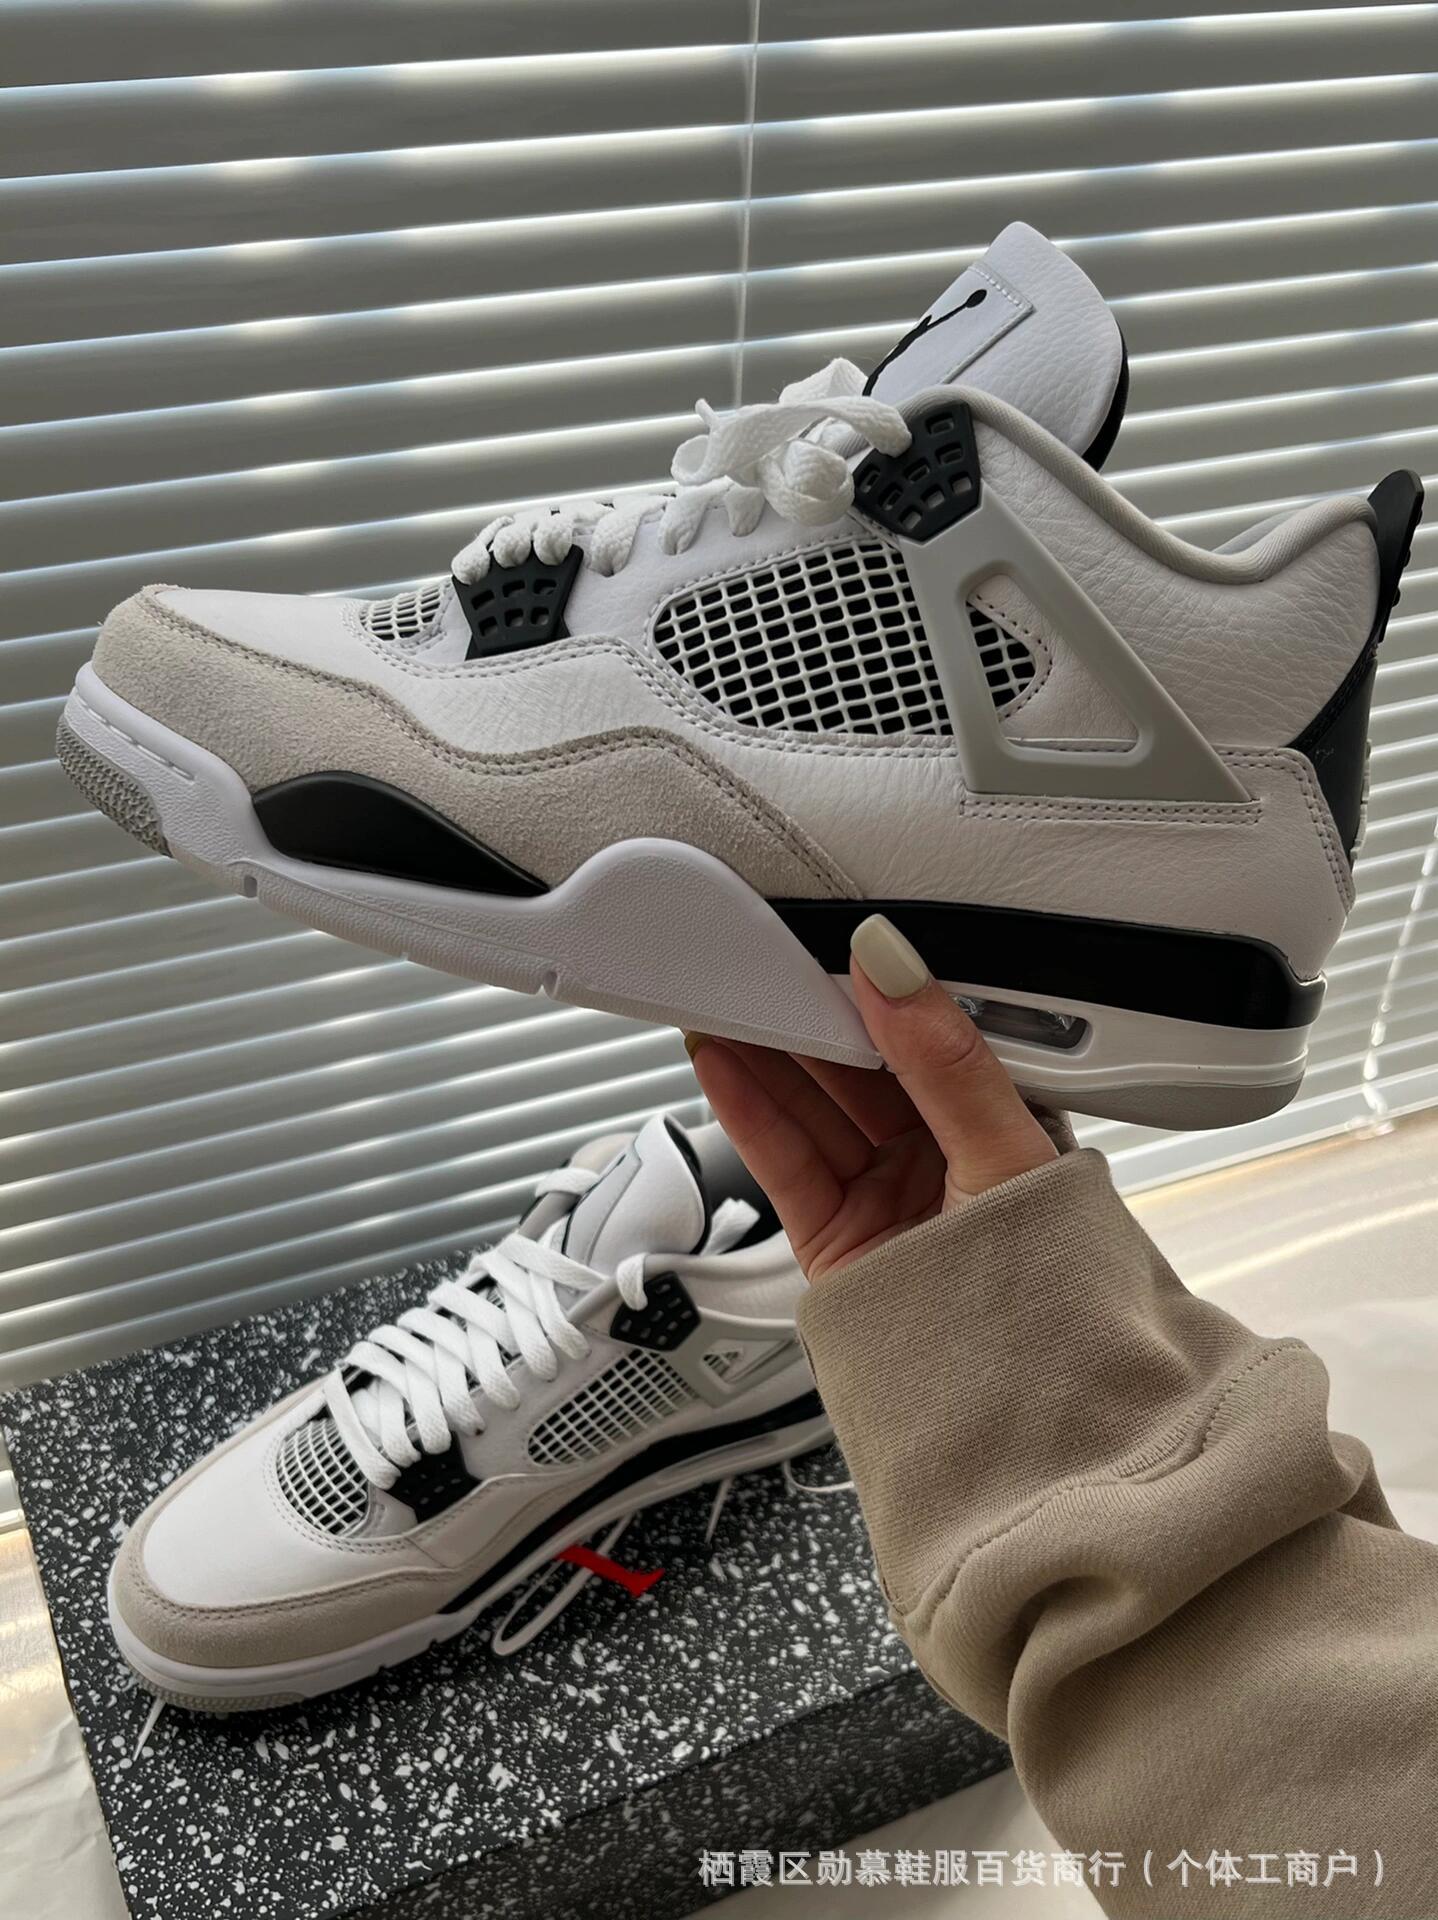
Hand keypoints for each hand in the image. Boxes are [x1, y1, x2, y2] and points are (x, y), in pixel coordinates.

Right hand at [686, 914, 1059, 1281]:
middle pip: (856, 1071)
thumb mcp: (1005, 1156)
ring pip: (812, 1108)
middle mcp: (938, 1157)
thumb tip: (898, 970)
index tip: (830, 947)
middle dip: (807, 1016)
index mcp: (997, 1124)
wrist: (1027, 1418)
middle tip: (761, 963)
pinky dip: (747, 1109)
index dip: (873, 995)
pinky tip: (720, 1060)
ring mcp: (883, 1197)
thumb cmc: (1047, 1292)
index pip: (922, 1040)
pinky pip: (784, 1159)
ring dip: (765, 1051)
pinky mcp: (834, 1236)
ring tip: (724, 997)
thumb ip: (947, 1061)